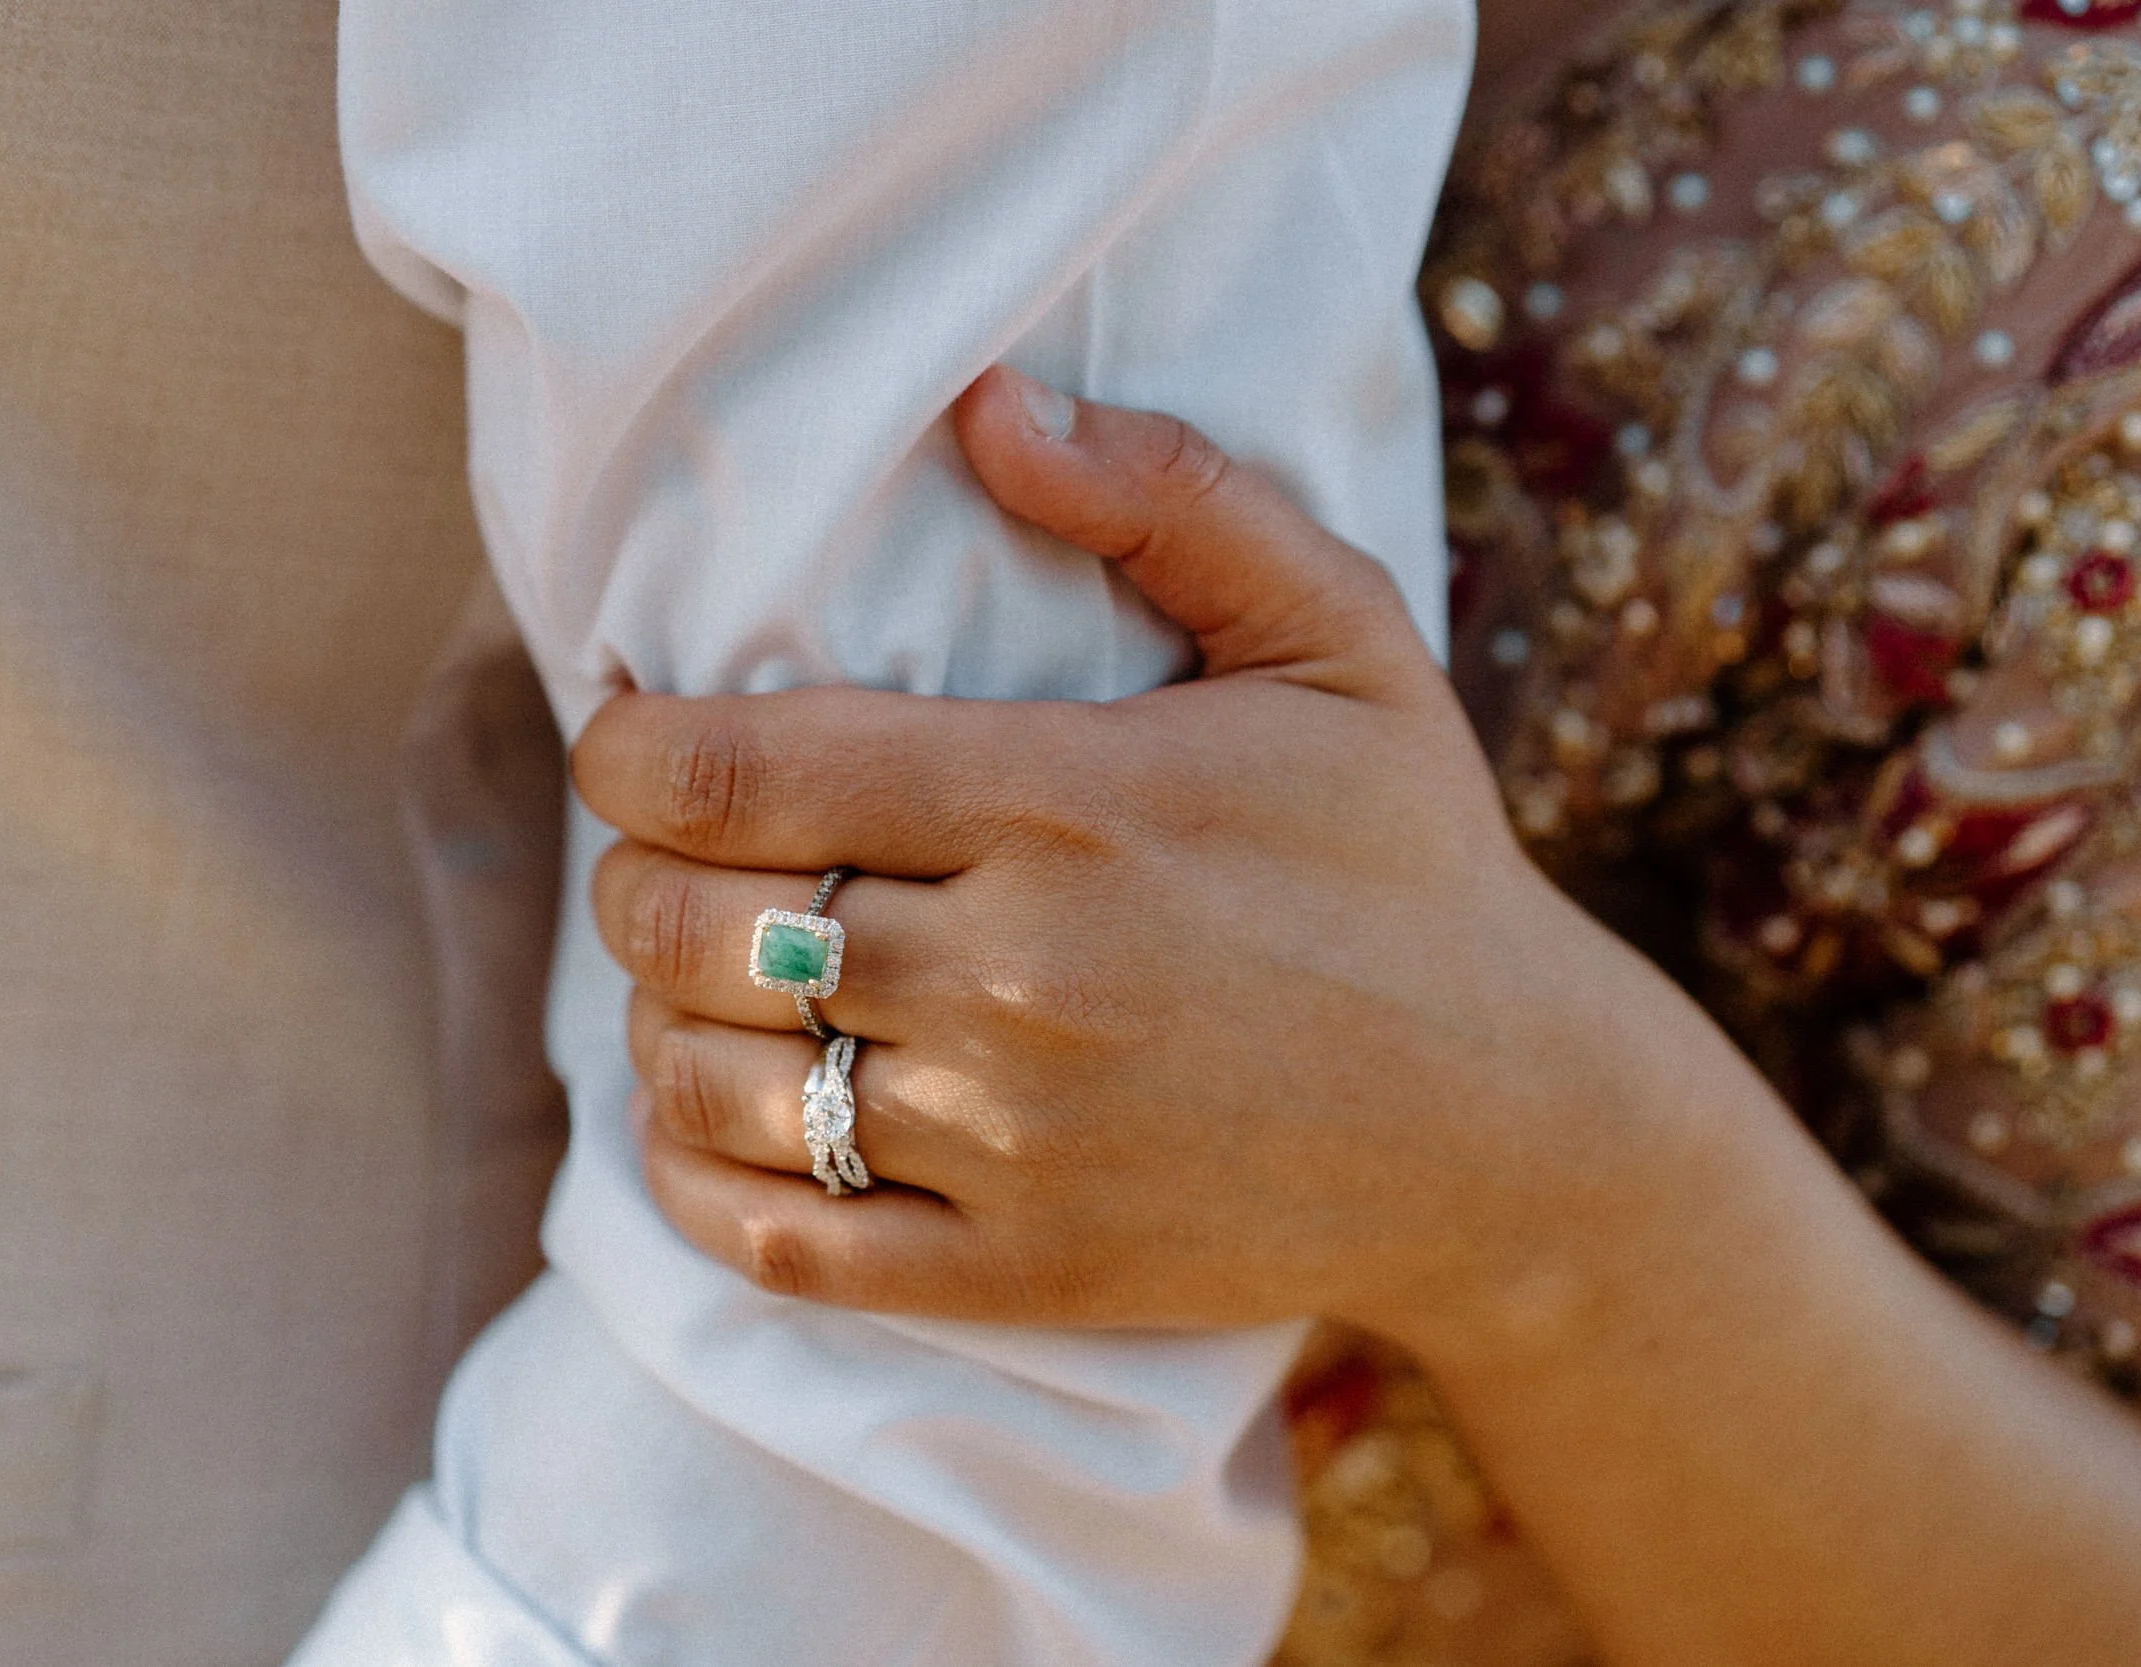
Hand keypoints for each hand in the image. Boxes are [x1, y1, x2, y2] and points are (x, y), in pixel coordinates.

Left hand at [573, 366, 1798, 1360]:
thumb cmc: (1409, 864)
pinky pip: (776, 1243)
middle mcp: (1019, 975)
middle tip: (665, 856)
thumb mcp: (1338, 640)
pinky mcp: (1021, 1267)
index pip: (731, 773)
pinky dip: (692, 1181)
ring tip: (697, 976)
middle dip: (631, 878)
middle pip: (689, 927)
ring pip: (707, 1082)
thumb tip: (987, 405)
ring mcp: (1013, 1139)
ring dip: (655, 1018)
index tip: (628, 735)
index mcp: (1065, 801)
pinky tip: (707, 1121)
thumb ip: (1170, 497)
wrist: (1518, 1133)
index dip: (622, 749)